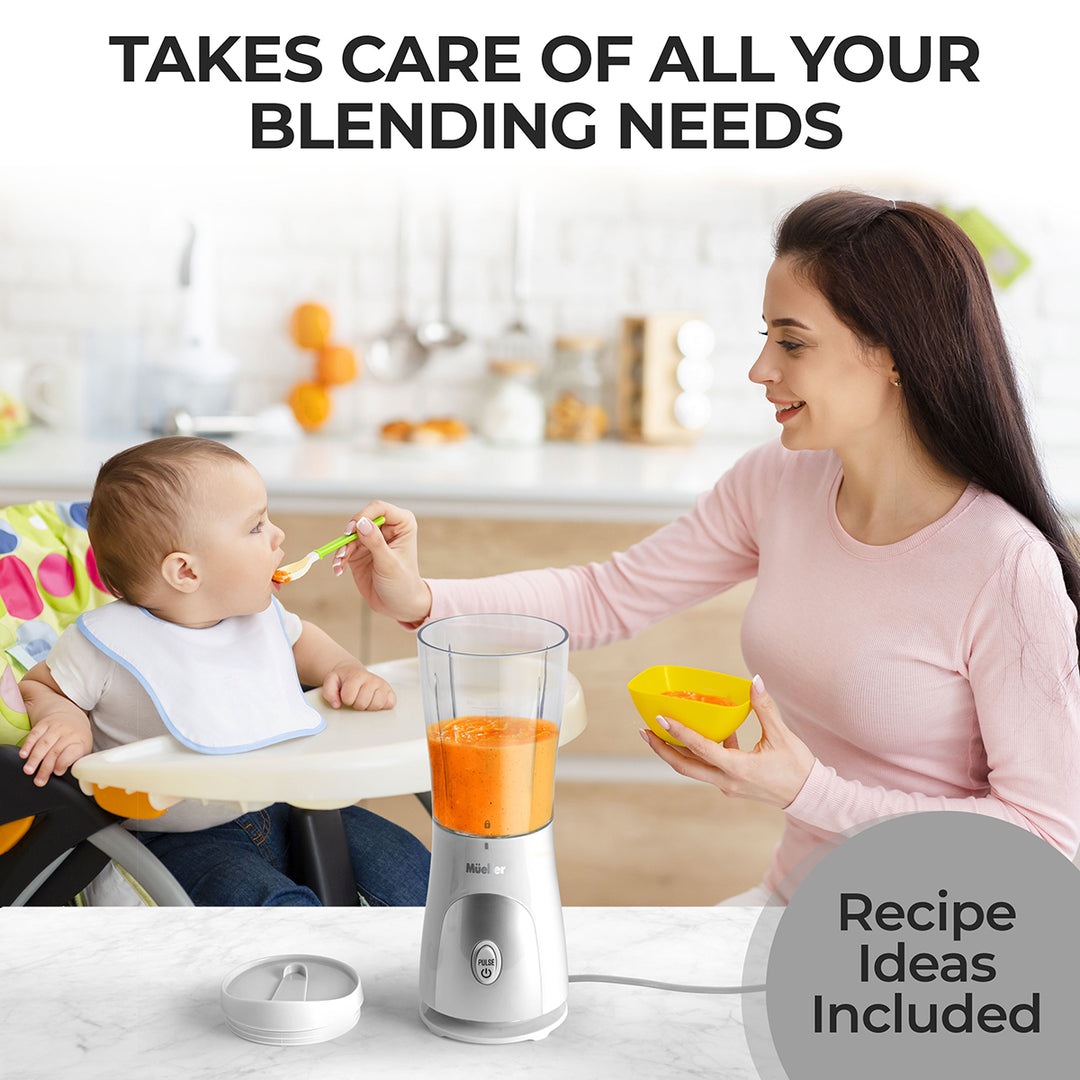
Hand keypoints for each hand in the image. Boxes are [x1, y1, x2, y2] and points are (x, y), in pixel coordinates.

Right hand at [19, 714, 93, 786]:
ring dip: (34, 758)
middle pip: (56, 751)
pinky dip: (28, 745)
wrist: (72, 717)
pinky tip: (23, 755)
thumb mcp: (83, 750)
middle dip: (45, 767)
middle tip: (39, 780)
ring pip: (44, 743)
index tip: (57, 772)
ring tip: (28, 770)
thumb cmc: (76, 739)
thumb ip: (76, 762)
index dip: (64, 762)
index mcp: (80, 741)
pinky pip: (34, 734)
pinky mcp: (44, 723)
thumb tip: (71, 779)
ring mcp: (56, 727)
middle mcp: (69, 733)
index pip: (72, 752)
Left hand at [322, 662, 395, 711]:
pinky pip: (390, 704)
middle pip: (363, 703)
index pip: (349, 697)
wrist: (354, 672)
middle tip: (355, 697)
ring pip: (377, 704)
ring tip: (364, 699)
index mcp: (357, 675)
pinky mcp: (390, 691)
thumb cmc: (343, 679)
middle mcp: (372, 678)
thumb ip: (329, 692)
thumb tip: (336, 704)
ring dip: (368, 706)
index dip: (345, 699)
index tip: (346, 695)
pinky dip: (382, 705)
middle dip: (356, 704)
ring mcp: (382, 684)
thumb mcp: (331, 681)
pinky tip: (374, 700)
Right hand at [333, 501, 431, 624]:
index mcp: (402, 524)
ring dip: (342, 548)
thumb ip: (375, 543)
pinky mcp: (360, 551)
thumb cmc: (403, 584)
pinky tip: (338, 569)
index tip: (352, 530)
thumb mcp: (389, 564)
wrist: (399, 605)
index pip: (379, 508)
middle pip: (361, 519)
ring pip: (350, 534)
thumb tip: (361, 523)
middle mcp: (386, 528)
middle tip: (343, 551)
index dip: (363, 515)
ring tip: (339, 563)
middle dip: (349, 534)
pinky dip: (339, 557)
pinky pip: (344, 548)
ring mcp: (372, 539)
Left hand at [640, 675, 814, 807]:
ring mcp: (727, 785)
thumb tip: (754, 680)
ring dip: (675, 752)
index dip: (679, 733)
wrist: (810, 797)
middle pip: (684, 766)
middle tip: (644, 731)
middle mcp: (727, 781)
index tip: (661, 719)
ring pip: (693, 769)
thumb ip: (764, 707)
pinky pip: (708, 767)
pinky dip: (700, 752)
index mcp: (738, 768)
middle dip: (662, 749)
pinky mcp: (731, 784)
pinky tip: (705, 732)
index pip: (701, 749)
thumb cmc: (798, 767)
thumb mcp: (782, 736)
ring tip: (659, 732)